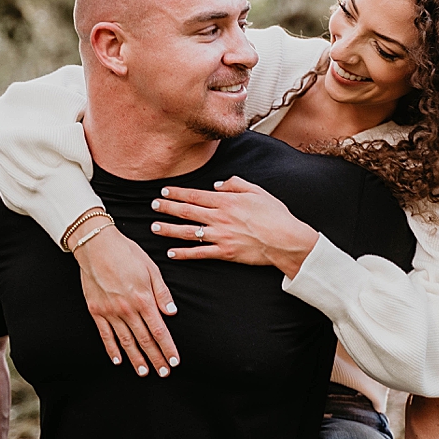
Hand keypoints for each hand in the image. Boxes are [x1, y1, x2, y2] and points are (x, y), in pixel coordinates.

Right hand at [72, 219, 179, 375]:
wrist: (96, 245)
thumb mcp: (151, 268)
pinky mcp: (96, 310)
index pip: (159, 330)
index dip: (167, 348)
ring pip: (126, 341)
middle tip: (163, 373)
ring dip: (136, 358)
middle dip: (155, 358)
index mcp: (143, 299)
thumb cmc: (127, 253)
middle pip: (144, 340)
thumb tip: (172, 312)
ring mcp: (110, 311)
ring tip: (143, 372)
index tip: (174, 362)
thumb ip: (162, 292)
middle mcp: (127, 309)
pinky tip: (118, 360)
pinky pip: (105, 335)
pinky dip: (112, 349)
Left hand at [148, 176, 320, 277]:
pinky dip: (184, 254)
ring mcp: (220, 237)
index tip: (165, 191)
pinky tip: (171, 253)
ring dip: (169, 229)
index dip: (178, 193)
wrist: (286, 240)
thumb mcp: (258, 192)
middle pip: (187, 212)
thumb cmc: (275, 215)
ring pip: (188, 232)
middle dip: (168, 208)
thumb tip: (217, 185)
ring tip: (154, 227)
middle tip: (153, 205)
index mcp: (226, 202)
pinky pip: (199, 254)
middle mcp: (219, 218)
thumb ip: (235, 184)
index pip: (196, 196)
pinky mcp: (224, 253)